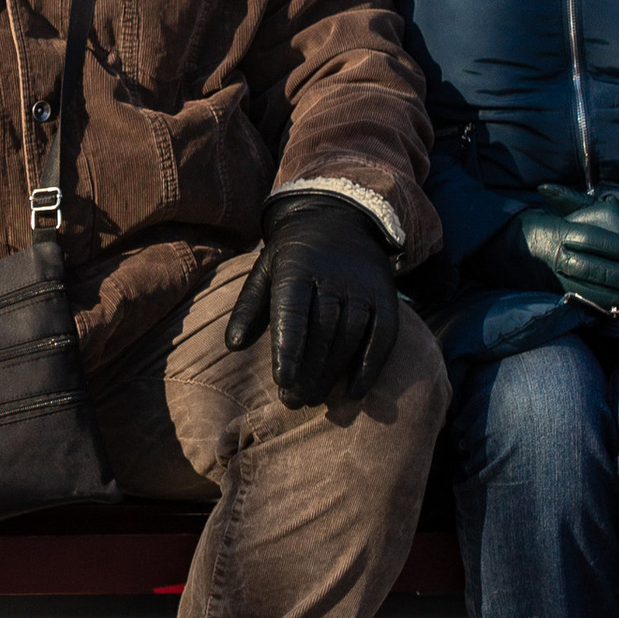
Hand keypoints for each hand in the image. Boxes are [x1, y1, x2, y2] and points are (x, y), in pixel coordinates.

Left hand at [224, 192, 399, 408]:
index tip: (283, 380)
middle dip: (308, 370)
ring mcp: (363, 286)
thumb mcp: (265, 270)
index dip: (289, 348)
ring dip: (332, 373)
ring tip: (313, 398)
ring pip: (350, 336)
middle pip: (322, 330)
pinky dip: (370, 367)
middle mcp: (334, 276)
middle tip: (293, 400)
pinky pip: (383, 336)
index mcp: (298, 267)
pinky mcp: (386, 297)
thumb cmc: (293, 256)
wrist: (338, 217)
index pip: (294, 311)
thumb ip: (249, 307)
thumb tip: (232, 345)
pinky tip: (354, 391)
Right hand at [513, 184, 618, 309]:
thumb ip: (566, 200)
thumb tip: (554, 188)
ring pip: (589, 290)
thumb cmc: (532, 230)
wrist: (498, 253)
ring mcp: (551, 278)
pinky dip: (604, 306)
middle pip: (595, 268)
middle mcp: (553, 256)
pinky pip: (580, 303)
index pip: (593, 240)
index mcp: (556, 232)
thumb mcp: (550, 213)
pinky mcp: (552, 294)